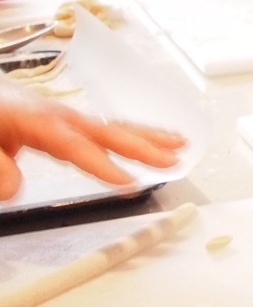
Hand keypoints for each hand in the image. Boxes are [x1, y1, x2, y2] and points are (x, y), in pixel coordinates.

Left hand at [0, 91, 184, 198]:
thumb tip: (15, 190)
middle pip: (108, 130)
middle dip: (144, 146)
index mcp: (38, 120)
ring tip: (181, 144)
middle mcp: (59, 115)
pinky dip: (132, 131)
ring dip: (149, 135)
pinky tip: (149, 138)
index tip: (130, 183)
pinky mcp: (64, 120)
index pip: (77, 146)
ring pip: (113, 125)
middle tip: (174, 160)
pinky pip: (104, 126)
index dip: (104, 165)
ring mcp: (64, 115)